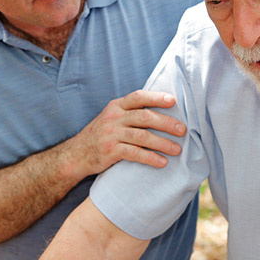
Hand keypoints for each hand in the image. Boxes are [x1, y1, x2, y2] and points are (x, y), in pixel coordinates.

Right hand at [63, 90, 185, 176]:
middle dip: (166, 123)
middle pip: (145, 117)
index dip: (156, 97)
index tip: (173, 101)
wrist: (76, 154)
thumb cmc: (102, 134)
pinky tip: (162, 162)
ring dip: (163, 143)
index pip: (139, 97)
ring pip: (142, 136)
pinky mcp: (110, 151)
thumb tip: (162, 110)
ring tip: (177, 149)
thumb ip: (132, 112)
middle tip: (183, 130)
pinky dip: (150, 157)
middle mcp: (114, 117)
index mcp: (117, 106)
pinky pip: (134, 153)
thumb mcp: (113, 117)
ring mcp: (111, 134)